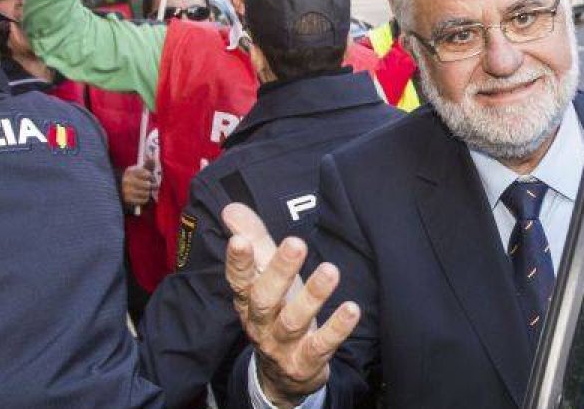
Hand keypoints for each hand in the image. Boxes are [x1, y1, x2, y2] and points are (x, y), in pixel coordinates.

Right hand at [120, 158, 156, 206]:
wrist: (125, 190)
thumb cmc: (137, 178)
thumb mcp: (142, 169)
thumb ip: (148, 163)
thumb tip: (151, 155)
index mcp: (130, 171)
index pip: (147, 174)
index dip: (152, 177)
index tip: (152, 178)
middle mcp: (127, 180)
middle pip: (147, 185)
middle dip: (153, 186)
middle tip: (154, 186)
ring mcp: (126, 191)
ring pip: (146, 193)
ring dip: (149, 192)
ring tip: (148, 191)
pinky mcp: (128, 200)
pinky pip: (143, 200)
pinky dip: (145, 199)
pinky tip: (143, 196)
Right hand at [223, 203, 359, 407]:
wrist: (281, 376)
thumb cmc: (275, 312)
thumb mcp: (264, 277)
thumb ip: (253, 240)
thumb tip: (232, 207)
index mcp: (247, 300)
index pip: (238, 279)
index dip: (238, 262)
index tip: (240, 240)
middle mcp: (260, 323)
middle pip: (264, 298)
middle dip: (279, 271)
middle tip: (296, 243)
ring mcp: (282, 346)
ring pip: (293, 321)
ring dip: (312, 296)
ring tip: (331, 271)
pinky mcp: (305, 362)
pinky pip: (321, 345)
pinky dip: (336, 328)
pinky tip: (352, 309)